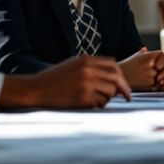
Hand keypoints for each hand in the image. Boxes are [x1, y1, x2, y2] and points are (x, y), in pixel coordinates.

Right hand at [0, 55, 130, 108]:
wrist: (36, 89)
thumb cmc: (54, 79)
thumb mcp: (73, 65)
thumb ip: (91, 67)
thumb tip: (114, 76)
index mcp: (86, 60)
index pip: (113, 65)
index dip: (120, 75)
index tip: (123, 84)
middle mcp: (88, 69)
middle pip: (116, 77)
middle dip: (124, 88)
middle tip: (127, 97)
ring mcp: (85, 83)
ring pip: (111, 91)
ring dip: (109, 97)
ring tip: (100, 100)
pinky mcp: (82, 97)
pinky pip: (101, 101)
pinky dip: (100, 104)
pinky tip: (92, 104)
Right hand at [120, 48, 163, 90]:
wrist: (119, 77)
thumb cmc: (127, 66)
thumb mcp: (134, 57)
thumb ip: (142, 53)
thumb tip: (145, 49)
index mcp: (147, 55)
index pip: (162, 55)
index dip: (162, 59)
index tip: (157, 64)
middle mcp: (150, 64)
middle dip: (161, 70)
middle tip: (154, 72)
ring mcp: (150, 73)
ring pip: (161, 76)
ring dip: (157, 78)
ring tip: (148, 77)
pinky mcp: (149, 83)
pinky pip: (158, 83)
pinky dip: (154, 84)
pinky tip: (146, 82)